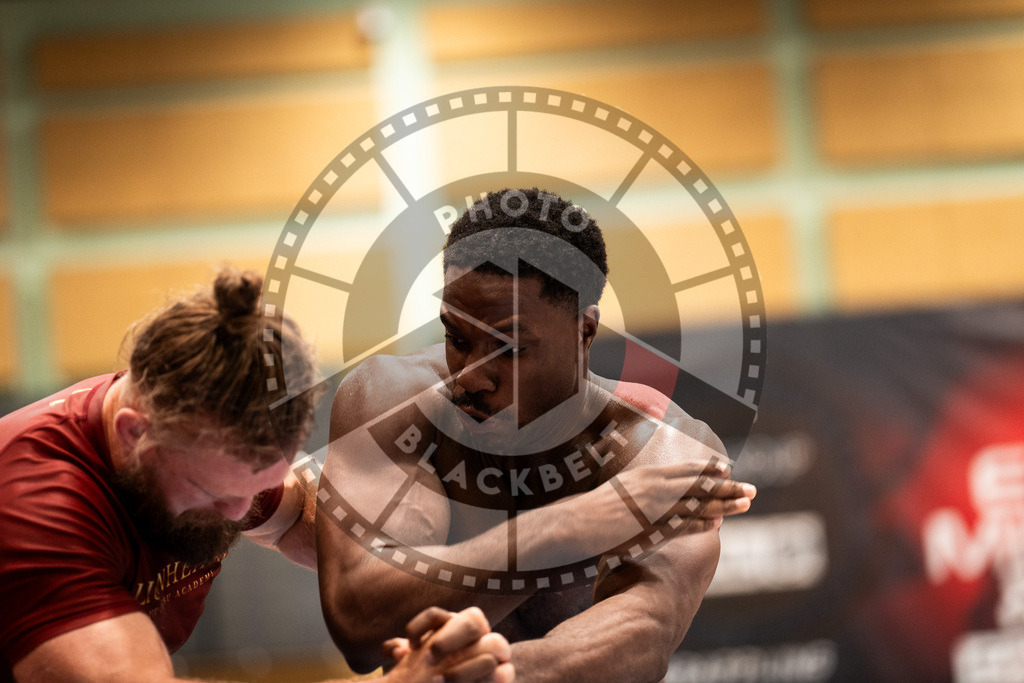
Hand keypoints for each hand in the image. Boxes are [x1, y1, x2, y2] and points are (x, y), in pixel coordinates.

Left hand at [383, 606, 513, 682]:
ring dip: (466, 666)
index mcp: (451, 627)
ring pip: (495, 643)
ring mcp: (494, 652)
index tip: (410, 644)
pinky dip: (491, 678)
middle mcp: (476, 634)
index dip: (422, 626)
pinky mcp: (503, 673)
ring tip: (441, 682)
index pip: (437, 616)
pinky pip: (504, 673)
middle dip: (450, 638)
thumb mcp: (414, 665)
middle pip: (472, 619)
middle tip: (430, 657)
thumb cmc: (433, 674)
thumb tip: (395, 649)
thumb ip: (403, 652)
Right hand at [573, 459, 755, 556]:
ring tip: (746, 503)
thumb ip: (641, 484)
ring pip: (699, 504)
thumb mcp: (622, 486)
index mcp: (649, 474)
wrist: (580, 521)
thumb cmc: (596, 506)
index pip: (686, 469)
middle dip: (728, 487)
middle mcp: (657, 487)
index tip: (726, 469)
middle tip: (752, 489)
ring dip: (725, 504)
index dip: (708, 470)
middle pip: (700, 485)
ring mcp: (658, 508)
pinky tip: (719, 524)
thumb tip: (650, 484)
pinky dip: (703, 523)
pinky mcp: (655, 527)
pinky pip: (686, 525)